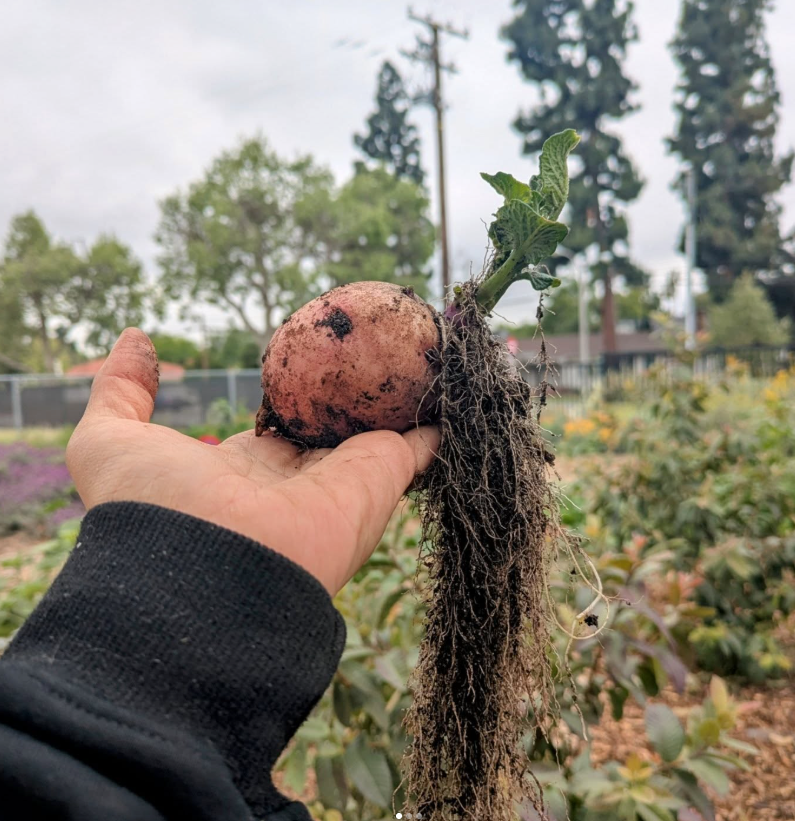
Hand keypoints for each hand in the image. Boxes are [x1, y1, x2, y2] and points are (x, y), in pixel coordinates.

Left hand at [66, 328, 438, 595]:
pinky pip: (423, 440)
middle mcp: (300, 478)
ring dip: (402, 394)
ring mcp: (345, 477)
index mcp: (246, 472)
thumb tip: (134, 335)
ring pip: (381, 429)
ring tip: (426, 348)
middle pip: (336, 426)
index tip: (311, 359)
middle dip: (355, 393)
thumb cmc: (152, 509)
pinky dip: (441, 416)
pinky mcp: (383, 474)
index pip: (279, 427)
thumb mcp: (109, 440)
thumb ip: (122, 388)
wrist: (203, 572)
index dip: (296, 392)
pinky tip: (454, 383)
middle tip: (376, 347)